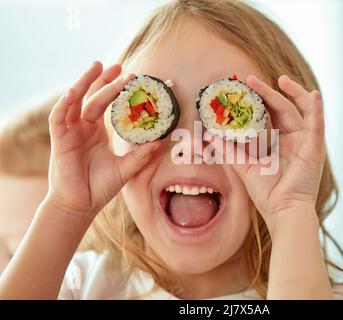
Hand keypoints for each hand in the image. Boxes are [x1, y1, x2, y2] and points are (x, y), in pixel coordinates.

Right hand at [46, 61, 160, 218]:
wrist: (82, 205)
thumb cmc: (100, 187)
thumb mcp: (126, 168)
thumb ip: (142, 156)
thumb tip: (162, 141)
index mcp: (96, 131)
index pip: (104, 104)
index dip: (115, 89)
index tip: (130, 76)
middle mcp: (83, 127)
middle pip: (91, 97)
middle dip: (103, 80)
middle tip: (118, 65)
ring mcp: (70, 132)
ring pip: (75, 101)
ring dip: (84, 83)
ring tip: (97, 66)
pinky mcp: (59, 140)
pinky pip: (59, 117)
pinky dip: (65, 103)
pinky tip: (75, 91)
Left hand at [216, 75, 324, 230]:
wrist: (282, 211)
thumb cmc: (266, 193)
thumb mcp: (243, 167)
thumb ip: (228, 150)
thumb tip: (208, 136)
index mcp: (278, 143)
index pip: (268, 115)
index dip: (257, 100)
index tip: (242, 87)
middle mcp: (293, 139)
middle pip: (282, 108)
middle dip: (267, 92)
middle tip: (250, 79)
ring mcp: (305, 141)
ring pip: (300, 110)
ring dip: (293, 92)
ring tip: (281, 79)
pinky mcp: (314, 147)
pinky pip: (317, 123)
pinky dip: (316, 108)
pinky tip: (313, 94)